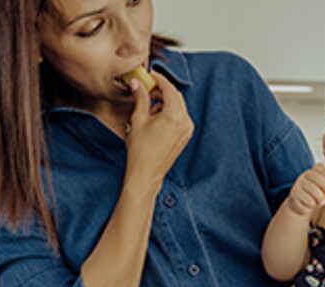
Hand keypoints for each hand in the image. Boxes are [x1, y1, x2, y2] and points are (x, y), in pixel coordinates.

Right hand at [125, 72, 193, 189]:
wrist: (146, 173)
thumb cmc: (141, 150)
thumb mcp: (138, 119)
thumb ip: (140, 98)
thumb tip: (137, 84)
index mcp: (175, 116)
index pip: (169, 89)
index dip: (159, 79)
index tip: (150, 75)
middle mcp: (185, 122)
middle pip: (175, 97)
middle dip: (161, 91)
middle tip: (146, 89)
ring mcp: (186, 130)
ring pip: (177, 107)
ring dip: (164, 102)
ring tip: (147, 106)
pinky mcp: (184, 137)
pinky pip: (179, 118)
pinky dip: (168, 113)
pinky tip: (154, 117)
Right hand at [287, 163, 324, 216]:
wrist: (300, 206)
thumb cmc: (316, 197)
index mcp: (312, 174)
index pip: (317, 168)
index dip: (323, 170)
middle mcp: (303, 178)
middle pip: (312, 176)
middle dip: (323, 182)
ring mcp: (297, 186)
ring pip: (308, 188)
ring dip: (317, 196)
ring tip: (322, 202)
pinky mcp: (293, 196)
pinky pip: (302, 199)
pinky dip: (309, 203)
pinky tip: (311, 205)